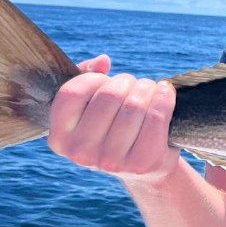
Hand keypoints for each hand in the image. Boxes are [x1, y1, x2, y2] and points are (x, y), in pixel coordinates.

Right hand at [48, 55, 178, 182]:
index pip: (72, 93)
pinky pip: (156, 118)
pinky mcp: (141, 163)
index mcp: (60, 137)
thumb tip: (102, 61)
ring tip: (151, 89)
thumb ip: (87, 78)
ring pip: (135, 105)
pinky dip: (164, 98)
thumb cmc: (114, 127)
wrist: (143, 166)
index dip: (94, 79)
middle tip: (136, 84)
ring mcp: (110, 162)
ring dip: (148, 88)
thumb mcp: (91, 107)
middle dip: (128, 81)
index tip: (106, 80)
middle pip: (110, 95)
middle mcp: (80, 153)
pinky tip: (165, 93)